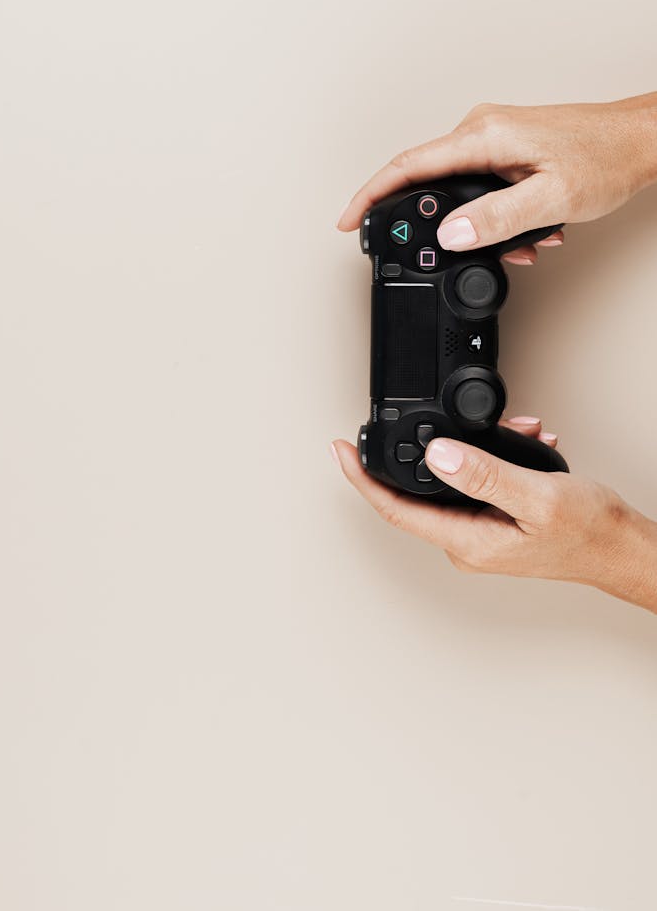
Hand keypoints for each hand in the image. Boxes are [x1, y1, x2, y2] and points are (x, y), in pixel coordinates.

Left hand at [331, 417, 656, 613]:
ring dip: (474, 447)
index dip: (362, 478)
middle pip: (419, 492)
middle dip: (428, 447)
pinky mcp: (496, 521)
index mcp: (468, 541)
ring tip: (510, 429)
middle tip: (426, 416)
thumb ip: (483, 474)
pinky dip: (495, 456)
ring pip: (454, 479)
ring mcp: (481, 533)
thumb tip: (437, 454)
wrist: (622, 547)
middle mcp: (468, 542)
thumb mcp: (535, 496)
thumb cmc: (588, 532)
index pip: (395, 509)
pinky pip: (478, 481)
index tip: (341, 450)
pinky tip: (523, 443)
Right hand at [337, 94, 656, 261]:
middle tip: (432, 255)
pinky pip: (479, 185)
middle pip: (427, 179)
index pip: (409, 165)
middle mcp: (482, 130)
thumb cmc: (605, 159)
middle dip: (431, 224)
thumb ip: (497, 218)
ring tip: (514, 245)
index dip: (372, 195)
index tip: (348, 220)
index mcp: (484, 135)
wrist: (641, 140)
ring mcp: (493, 137)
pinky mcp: (507, 148)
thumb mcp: (551, 198)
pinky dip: (492, 216)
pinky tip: (526, 232)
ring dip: (474, 225)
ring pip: (457, 188)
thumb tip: (450, 234)